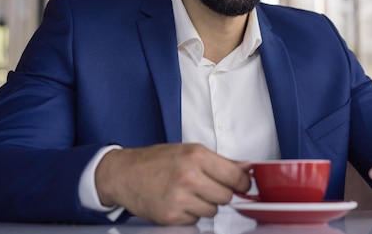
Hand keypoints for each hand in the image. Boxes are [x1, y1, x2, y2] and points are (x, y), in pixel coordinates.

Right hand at [94, 143, 251, 224]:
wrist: (124, 174)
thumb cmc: (156, 160)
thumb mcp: (189, 151)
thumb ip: (220, 161)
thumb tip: (247, 167)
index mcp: (196, 155)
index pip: (236, 176)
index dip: (242, 183)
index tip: (241, 185)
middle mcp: (189, 176)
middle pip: (226, 196)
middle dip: (221, 193)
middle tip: (208, 186)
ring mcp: (180, 198)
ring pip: (213, 211)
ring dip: (205, 204)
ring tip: (189, 193)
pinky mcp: (171, 216)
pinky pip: (195, 220)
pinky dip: (190, 214)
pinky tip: (178, 202)